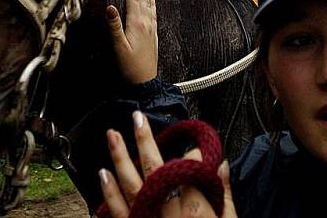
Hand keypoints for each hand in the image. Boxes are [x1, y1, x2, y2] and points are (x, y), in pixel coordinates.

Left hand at [99, 112, 236, 217]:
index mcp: (195, 213)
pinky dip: (108, 194)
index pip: (189, 172)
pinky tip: (103, 174)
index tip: (194, 147)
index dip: (190, 155)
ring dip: (120, 160)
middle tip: (137, 118)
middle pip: (154, 173)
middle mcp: (168, 216)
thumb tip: (222, 165)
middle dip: (145, 142)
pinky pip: (118, 214)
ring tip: (112, 136)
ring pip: (130, 188)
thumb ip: (223, 196)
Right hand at [107, 0, 157, 84]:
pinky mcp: (152, 34)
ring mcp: (151, 28)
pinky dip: (152, 1)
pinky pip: (153, 12)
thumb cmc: (130, 68)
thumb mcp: (118, 47)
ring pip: (148, 2)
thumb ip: (114, 26)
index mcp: (136, 23)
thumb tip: (110, 7)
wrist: (145, 82)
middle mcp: (146, 22)